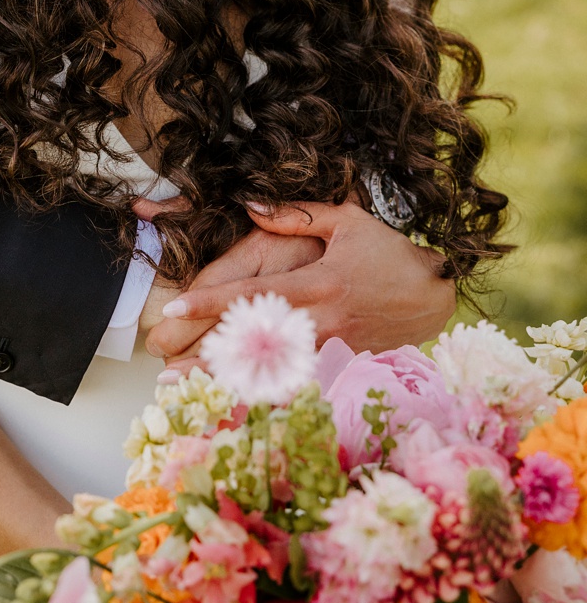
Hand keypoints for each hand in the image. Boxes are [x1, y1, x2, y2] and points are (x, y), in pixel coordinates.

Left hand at [146, 200, 454, 368]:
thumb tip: (248, 204)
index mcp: (319, 284)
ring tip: (187, 389)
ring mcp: (334, 346)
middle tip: (166, 371)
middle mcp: (324, 320)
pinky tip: (232, 398)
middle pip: (258, 343)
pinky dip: (265, 390)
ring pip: (274, 367)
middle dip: (211, 357)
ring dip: (230, 379)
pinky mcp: (343, 361)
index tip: (178, 305)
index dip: (216, 300)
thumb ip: (295, 214)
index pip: (257, 294)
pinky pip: (298, 377)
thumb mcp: (347, 222)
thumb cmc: (388, 252)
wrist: (436, 294)